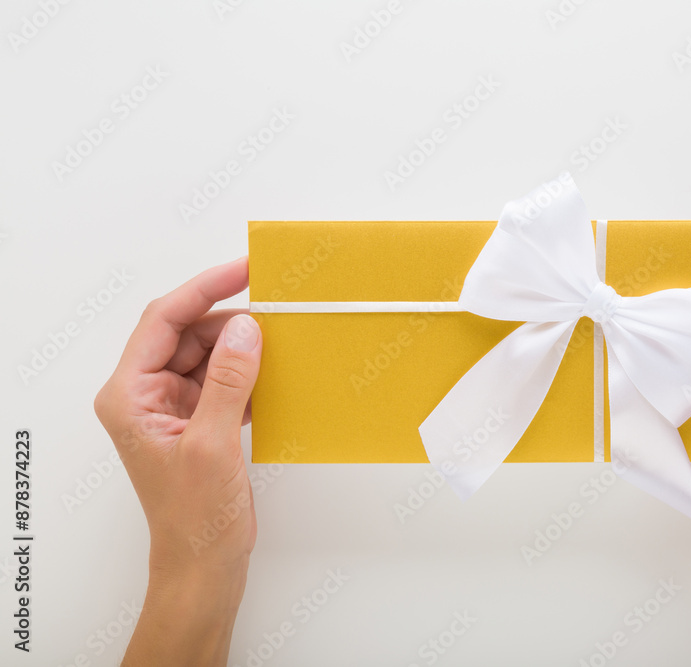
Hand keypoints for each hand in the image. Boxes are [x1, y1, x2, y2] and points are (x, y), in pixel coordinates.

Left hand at [94, 257, 260, 666]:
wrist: (204, 563)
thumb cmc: (194, 516)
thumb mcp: (211, 443)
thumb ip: (227, 381)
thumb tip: (245, 328)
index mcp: (130, 394)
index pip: (163, 321)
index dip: (203, 289)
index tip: (242, 270)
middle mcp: (146, 394)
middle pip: (187, 333)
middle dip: (229, 319)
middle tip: (274, 309)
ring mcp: (173, 408)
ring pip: (208, 354)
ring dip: (242, 348)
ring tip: (280, 341)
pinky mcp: (199, 421)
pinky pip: (223, 380)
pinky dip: (249, 374)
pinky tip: (276, 375)